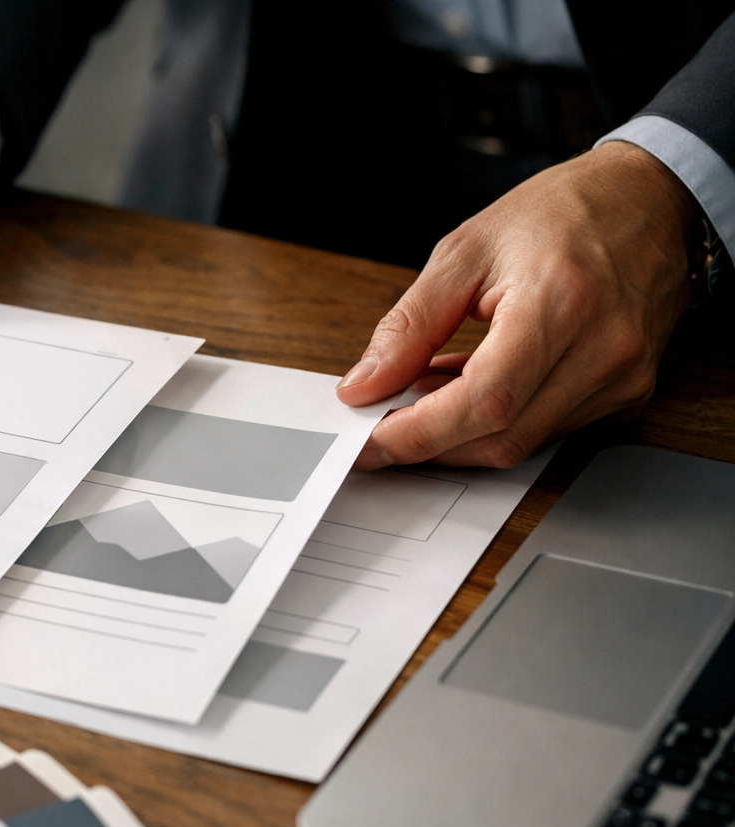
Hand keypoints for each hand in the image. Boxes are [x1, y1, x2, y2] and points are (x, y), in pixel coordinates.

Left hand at [335, 141, 696, 467]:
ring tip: (427, 390)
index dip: (418, 434)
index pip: (484, 402)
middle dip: (429, 441)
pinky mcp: (627, 393)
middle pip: (500, 437)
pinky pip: (547, 430)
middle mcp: (604, 349)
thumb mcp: (464, 252)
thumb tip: (364, 384)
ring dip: (460, 431)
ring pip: (521, 443)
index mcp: (562, 304)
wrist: (646, 198)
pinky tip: (472, 386)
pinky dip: (497, 421)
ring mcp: (623, 377)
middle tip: (382, 421)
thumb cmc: (561, 213)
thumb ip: (409, 326)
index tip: (370, 441)